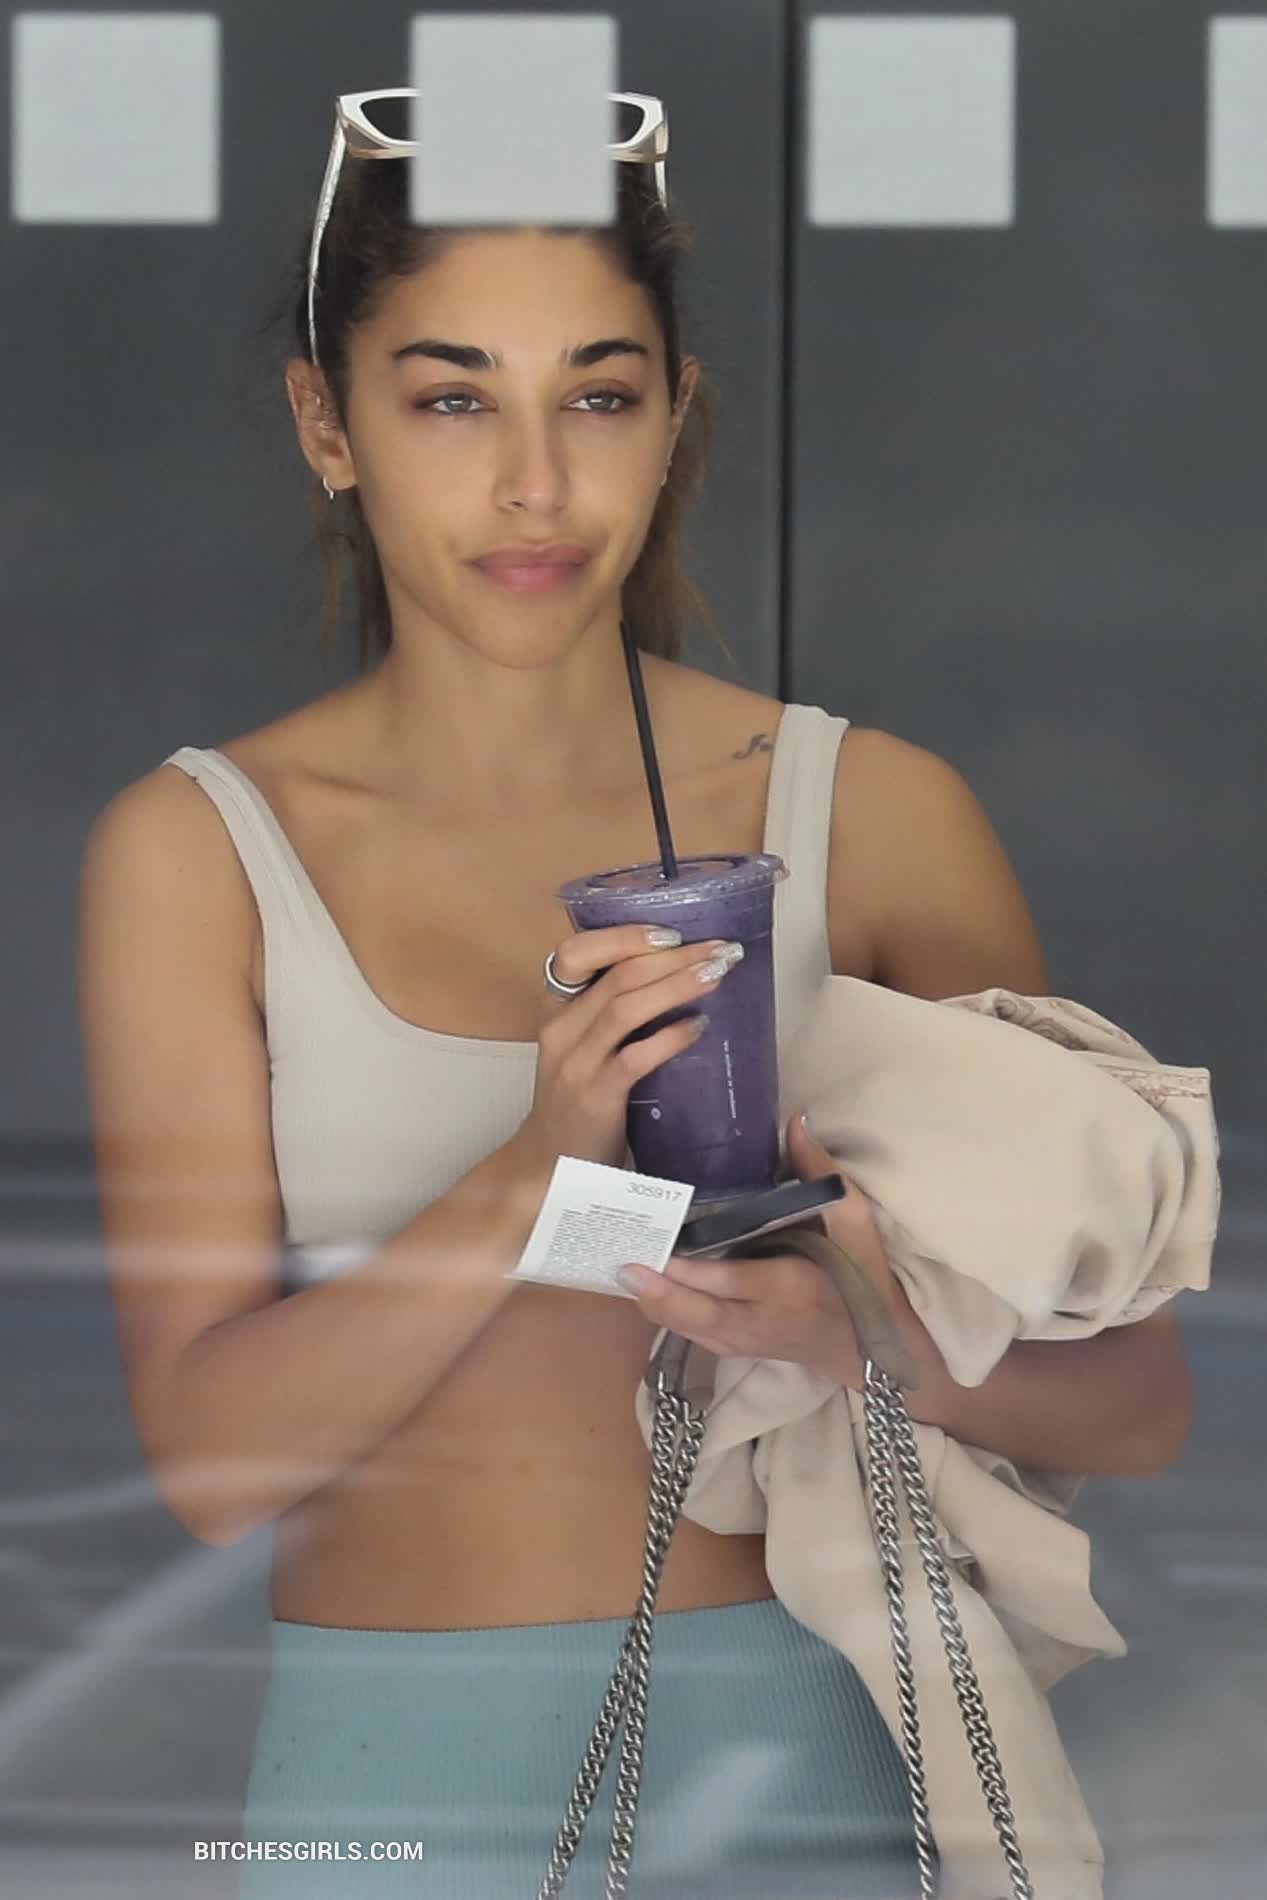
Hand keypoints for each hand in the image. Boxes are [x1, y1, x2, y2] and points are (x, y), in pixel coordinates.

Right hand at [507, 924, 744, 1175]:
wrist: (547, 1167)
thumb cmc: (576, 1104)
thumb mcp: (583, 1049)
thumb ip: (613, 1016)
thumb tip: (678, 978)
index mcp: (556, 1011)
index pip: (576, 953)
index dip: (624, 935)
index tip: (672, 932)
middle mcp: (561, 1030)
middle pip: (616, 974)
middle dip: (672, 957)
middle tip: (718, 949)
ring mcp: (576, 1064)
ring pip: (624, 1007)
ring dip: (675, 986)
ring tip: (715, 975)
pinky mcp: (595, 1097)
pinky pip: (635, 1058)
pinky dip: (670, 1038)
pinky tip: (698, 1027)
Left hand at [616, 1111, 951, 1407]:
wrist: (875, 1352)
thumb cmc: (864, 1278)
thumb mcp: (856, 1224)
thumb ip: (821, 1173)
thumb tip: (794, 1122)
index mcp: (788, 1285)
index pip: (730, 1280)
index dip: (688, 1271)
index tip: (655, 1249)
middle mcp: (758, 1320)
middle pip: (696, 1313)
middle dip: (656, 1292)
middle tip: (621, 1264)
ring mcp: (743, 1342)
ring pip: (686, 1328)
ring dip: (652, 1303)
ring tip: (618, 1268)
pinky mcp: (735, 1350)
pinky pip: (691, 1334)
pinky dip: (664, 1313)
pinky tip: (641, 1289)